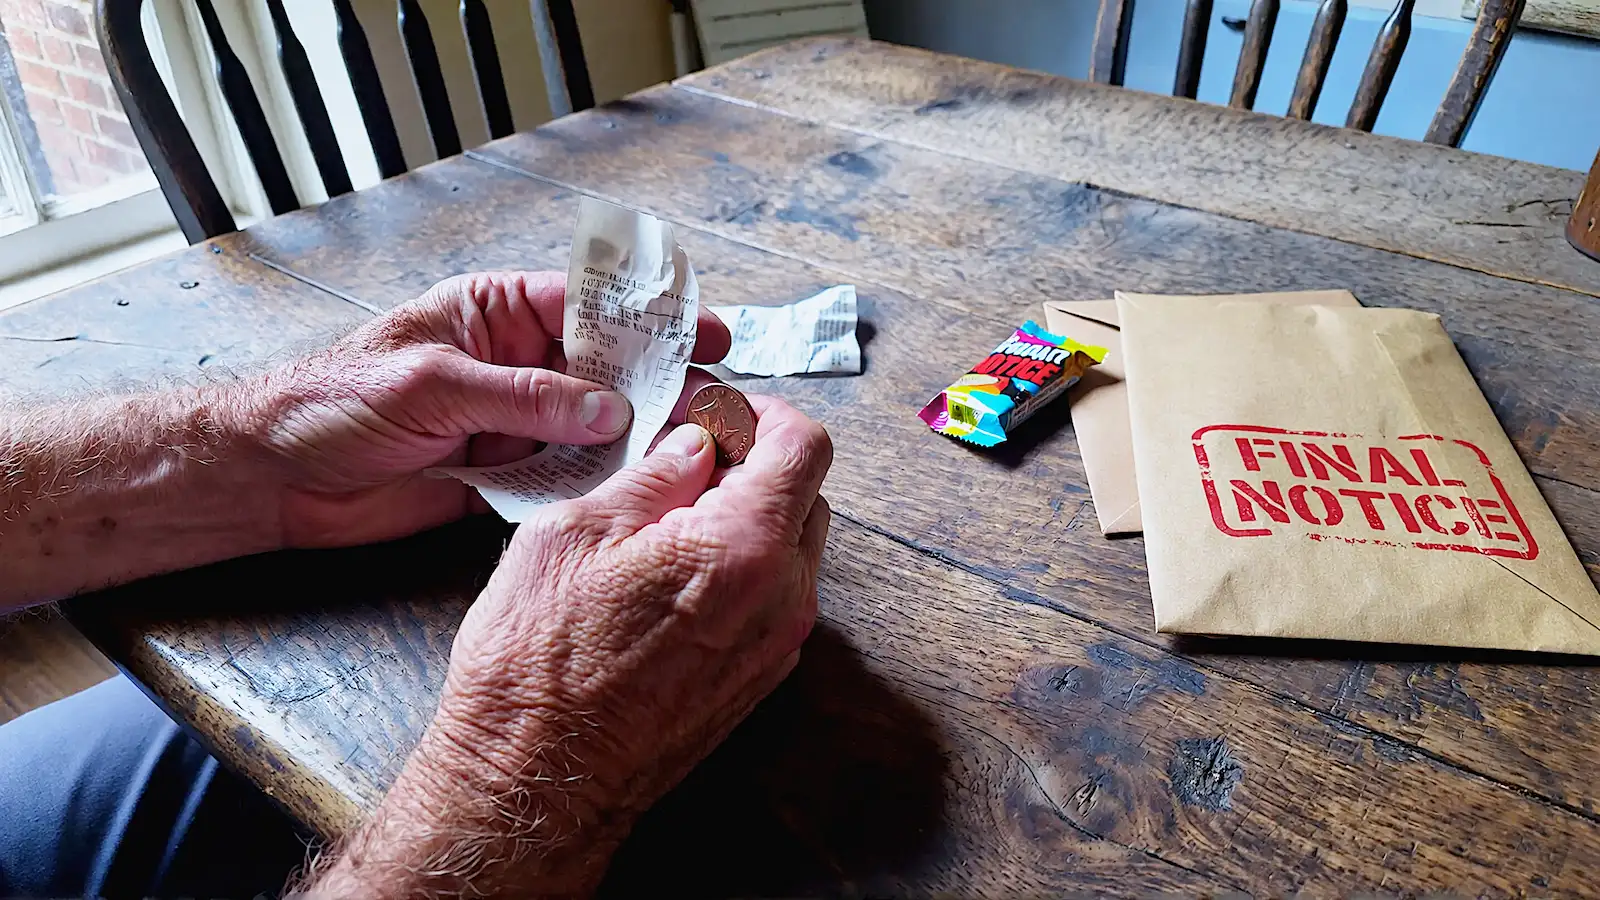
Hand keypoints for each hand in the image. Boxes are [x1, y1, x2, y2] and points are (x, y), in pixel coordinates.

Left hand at [242, 271, 730, 547]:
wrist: (273, 476)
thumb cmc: (332, 400)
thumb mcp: (431, 384)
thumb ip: (522, 397)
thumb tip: (606, 410)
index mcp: (494, 313)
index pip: (587, 304)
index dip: (649, 317)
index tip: (703, 332)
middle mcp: (513, 364)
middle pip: (604, 368)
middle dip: (658, 383)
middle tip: (713, 401)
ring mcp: (512, 422)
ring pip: (593, 426)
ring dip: (638, 438)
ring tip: (693, 449)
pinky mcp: (503, 477)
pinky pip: (565, 477)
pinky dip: (599, 485)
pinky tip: (638, 490)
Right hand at [305, 396, 832, 897]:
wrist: (534, 781)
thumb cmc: (538, 663)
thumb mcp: (576, 532)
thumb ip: (654, 474)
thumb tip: (695, 442)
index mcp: (745, 550)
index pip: (806, 446)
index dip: (764, 412)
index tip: (715, 409)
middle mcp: (781, 600)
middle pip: (806, 494)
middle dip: (754, 461)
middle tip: (683, 454)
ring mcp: (776, 646)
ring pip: (792, 547)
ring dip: (747, 515)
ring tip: (668, 514)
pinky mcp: (758, 679)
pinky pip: (772, 596)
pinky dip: (741, 566)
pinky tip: (673, 569)